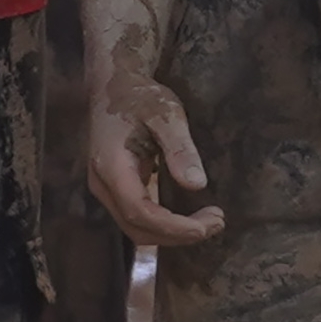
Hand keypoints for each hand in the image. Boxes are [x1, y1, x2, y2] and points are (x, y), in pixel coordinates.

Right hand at [87, 57, 221, 245]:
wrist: (113, 86)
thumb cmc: (140, 96)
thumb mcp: (166, 114)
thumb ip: (180, 148)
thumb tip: (197, 185)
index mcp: (111, 166)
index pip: (140, 212)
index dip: (174, 226)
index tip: (208, 225)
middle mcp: (103, 184)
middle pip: (137, 228)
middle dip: (178, 234)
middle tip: (217, 223)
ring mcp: (106, 189)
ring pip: (135, 228)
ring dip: (171, 233)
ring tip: (209, 222)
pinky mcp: (115, 189)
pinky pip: (137, 217)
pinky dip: (164, 224)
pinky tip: (190, 217)